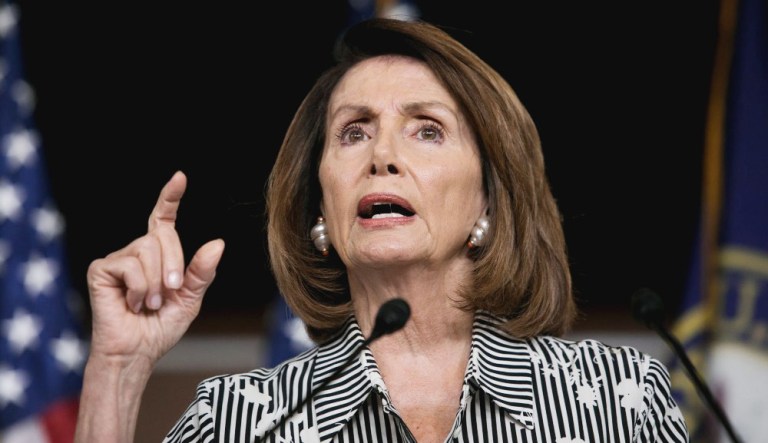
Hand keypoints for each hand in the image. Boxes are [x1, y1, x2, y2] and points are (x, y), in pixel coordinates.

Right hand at [85, 171, 224, 367]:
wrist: (137, 352)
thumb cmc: (161, 327)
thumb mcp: (190, 298)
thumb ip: (201, 271)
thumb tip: (218, 242)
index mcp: (158, 256)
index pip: (163, 220)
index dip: (170, 197)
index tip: (180, 177)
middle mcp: (136, 251)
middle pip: (162, 236)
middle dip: (174, 265)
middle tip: (170, 293)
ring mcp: (117, 259)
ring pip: (147, 250)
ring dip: (156, 282)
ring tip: (149, 303)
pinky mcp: (101, 269)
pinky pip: (131, 265)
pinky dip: (140, 288)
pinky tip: (132, 304)